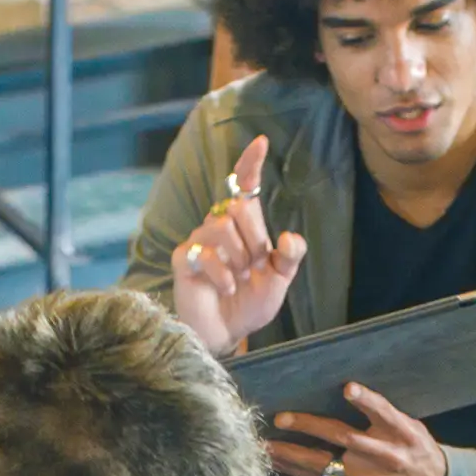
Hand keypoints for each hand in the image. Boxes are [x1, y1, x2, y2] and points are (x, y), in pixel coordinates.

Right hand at [169, 135, 305, 357]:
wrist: (228, 332)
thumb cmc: (250, 303)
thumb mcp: (279, 281)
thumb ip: (290, 258)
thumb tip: (289, 237)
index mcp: (244, 227)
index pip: (244, 186)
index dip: (250, 163)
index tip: (262, 142)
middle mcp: (219, 227)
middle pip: (238, 208)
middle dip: (255, 240)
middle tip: (256, 266)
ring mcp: (199, 241)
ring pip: (222, 227)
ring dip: (240, 257)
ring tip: (241, 278)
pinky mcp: (185, 258)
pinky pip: (206, 253)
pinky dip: (223, 274)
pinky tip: (228, 288)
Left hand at [269, 383, 448, 475]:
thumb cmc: (417, 453)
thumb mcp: (412, 429)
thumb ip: (384, 416)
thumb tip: (348, 393)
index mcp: (403, 434)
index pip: (385, 413)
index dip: (367, 401)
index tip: (348, 388)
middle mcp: (387, 456)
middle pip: (345, 439)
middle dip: (310, 427)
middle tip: (282, 418)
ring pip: (327, 467)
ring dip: (295, 457)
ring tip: (269, 447)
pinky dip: (302, 475)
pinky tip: (282, 466)